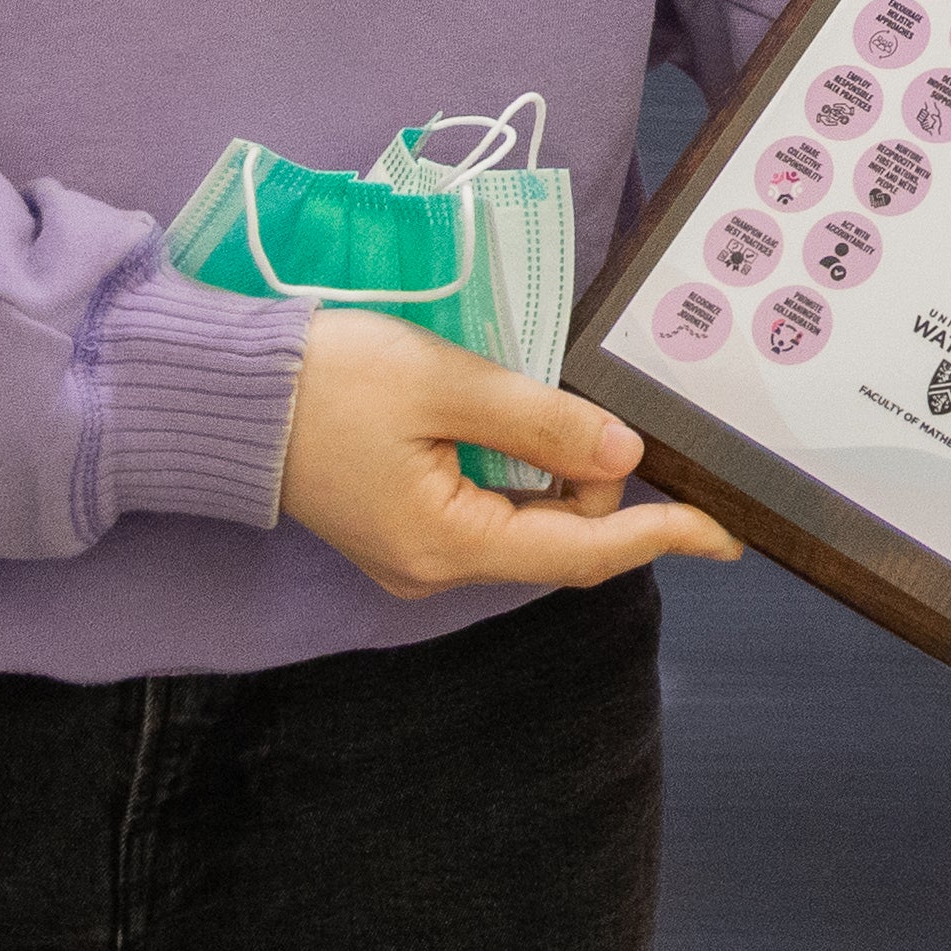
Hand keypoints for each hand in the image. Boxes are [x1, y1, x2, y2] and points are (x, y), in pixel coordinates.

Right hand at [276, 304, 738, 600]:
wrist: (225, 394)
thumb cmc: (328, 380)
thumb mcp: (446, 384)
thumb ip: (541, 421)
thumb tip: (625, 456)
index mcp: (447, 546)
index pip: (582, 552)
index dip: (660, 536)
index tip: (725, 531)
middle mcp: (433, 570)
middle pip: (556, 540)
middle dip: (595, 482)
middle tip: (589, 409)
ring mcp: (413, 555)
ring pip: (524, 524)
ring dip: (554, 474)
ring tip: (541, 407)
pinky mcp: (400, 529)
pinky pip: (487, 512)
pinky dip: (516, 474)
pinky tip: (508, 424)